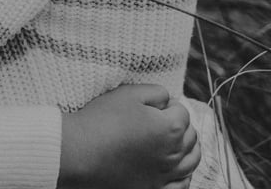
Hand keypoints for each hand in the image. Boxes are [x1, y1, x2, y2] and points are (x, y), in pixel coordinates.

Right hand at [59, 84, 199, 188]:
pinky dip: (184, 175)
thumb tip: (167, 100)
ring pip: (191, 161)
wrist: (79, 152)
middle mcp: (174, 153)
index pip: (182, 112)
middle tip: (161, 120)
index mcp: (171, 128)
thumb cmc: (101, 121)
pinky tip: (176, 169)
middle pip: (191, 136)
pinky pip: (181, 185)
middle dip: (181, 125)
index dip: (168, 105)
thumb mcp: (127, 94)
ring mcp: (166, 174)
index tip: (153, 105)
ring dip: (188, 148)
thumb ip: (155, 92)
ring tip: (175, 141)